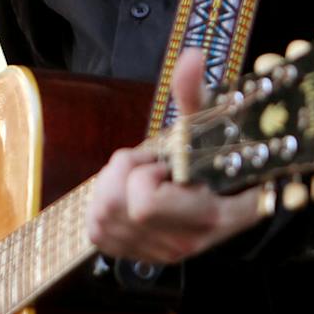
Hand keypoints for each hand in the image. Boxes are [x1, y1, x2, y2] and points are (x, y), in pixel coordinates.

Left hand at [88, 54, 266, 264]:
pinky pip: (96, 230)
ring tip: (140, 174)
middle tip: (151, 161)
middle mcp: (189, 241)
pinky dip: (104, 204)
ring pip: (105, 215)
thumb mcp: (206, 126)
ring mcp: (161, 254)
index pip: (148, 202)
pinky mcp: (135, 257)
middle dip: (129, 171)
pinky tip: (128, 192)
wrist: (217, 198)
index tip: (168, 164)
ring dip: (115, 185)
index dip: (148, 176)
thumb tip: (189, 56)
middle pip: (121, 203)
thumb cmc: (212, 158)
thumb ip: (194, 94)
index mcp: (214, 214)